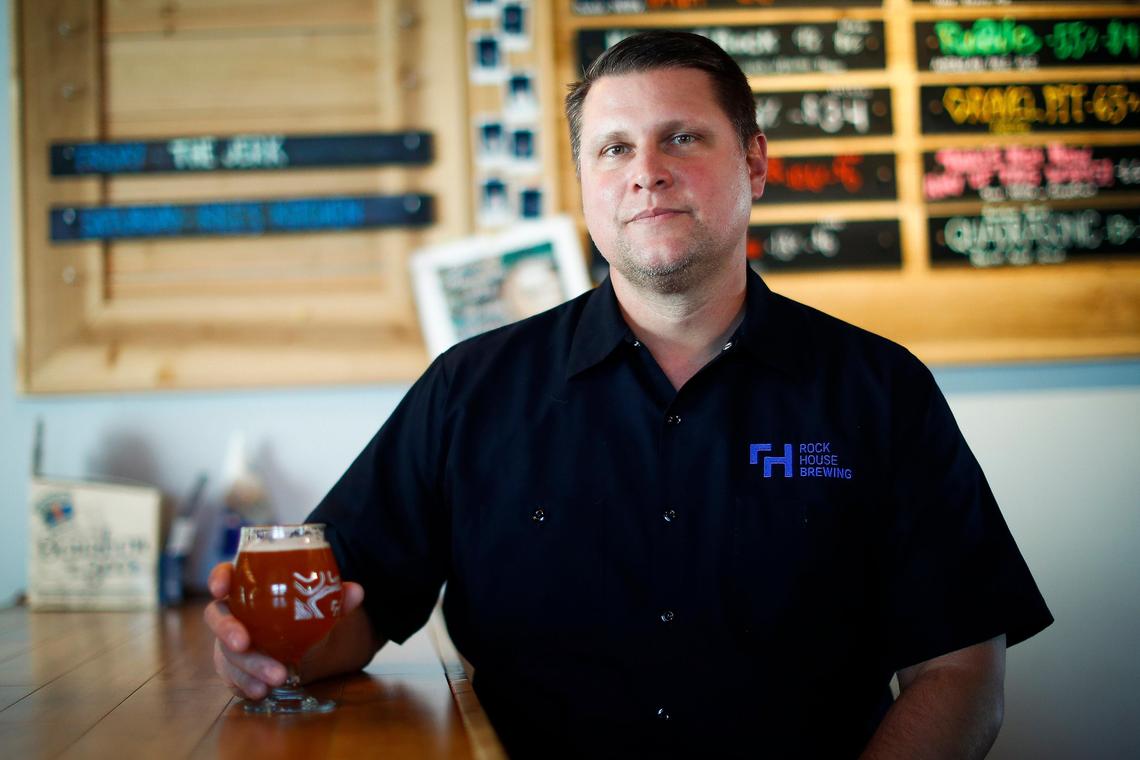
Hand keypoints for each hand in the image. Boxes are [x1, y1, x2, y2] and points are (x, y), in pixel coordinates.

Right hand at [203, 561, 365, 698]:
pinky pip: (233, 677)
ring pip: (227, 653)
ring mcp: (229, 643)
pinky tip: (262, 691)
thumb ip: (335, 596)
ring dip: (248, 666)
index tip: (221, 589)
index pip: (225, 576)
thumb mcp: (319, 602)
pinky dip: (247, 685)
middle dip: (227, 631)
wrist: (306, 644)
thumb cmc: (302, 611)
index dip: (217, 579)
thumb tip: (356, 592)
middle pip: (218, 618)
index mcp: (249, 587)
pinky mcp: (233, 668)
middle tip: (244, 643)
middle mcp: (233, 613)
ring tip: (276, 676)